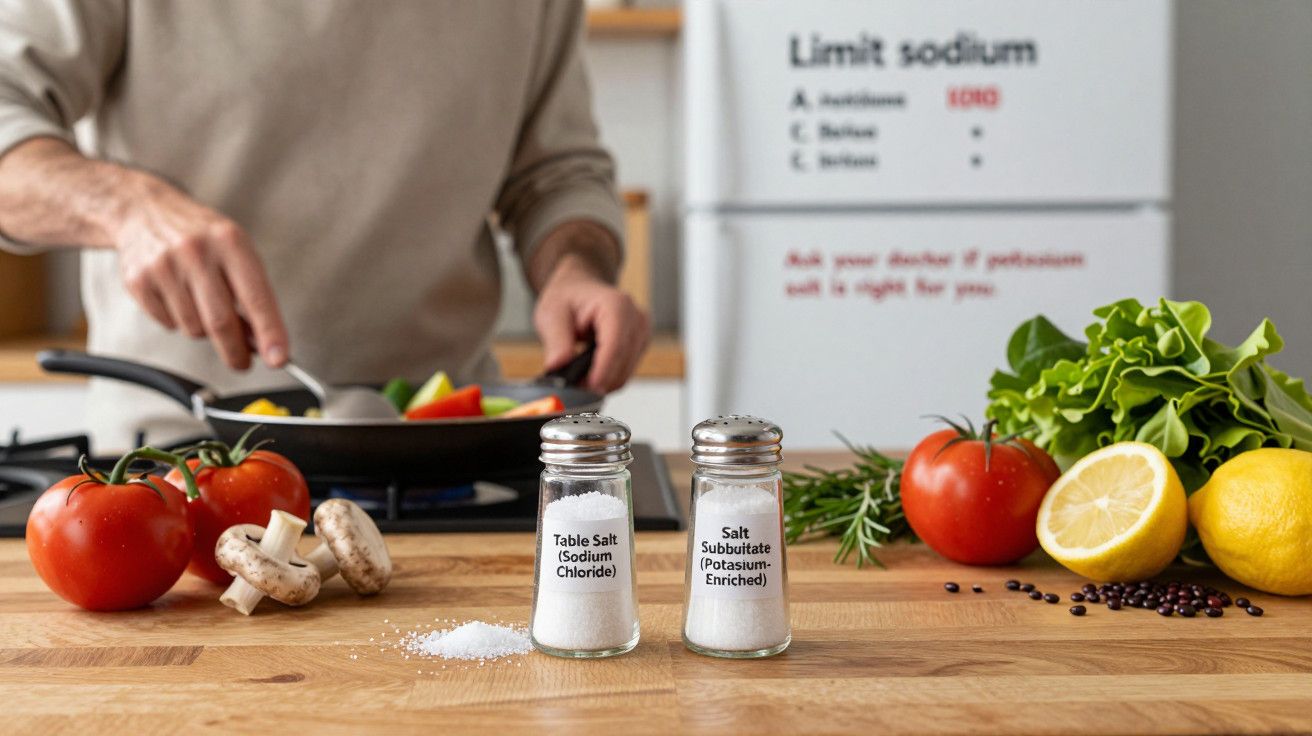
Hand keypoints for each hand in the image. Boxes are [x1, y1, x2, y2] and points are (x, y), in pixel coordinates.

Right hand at [113, 178, 288, 369]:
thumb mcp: (236, 251)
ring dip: (205, 332)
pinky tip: (178, 298)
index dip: (269, 333)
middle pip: (221, 322)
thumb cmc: (202, 237)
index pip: (256, 297)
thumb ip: (252, 294)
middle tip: (243, 362)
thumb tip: (263, 341)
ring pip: (194, 328)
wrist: (145, 212)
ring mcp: (164, 266)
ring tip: (203, 306)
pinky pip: (168, 324)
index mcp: (230, 242)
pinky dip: (179, 322)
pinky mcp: (138, 281)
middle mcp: (196, 252)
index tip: (279, 359)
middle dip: (236, 352)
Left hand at [533, 254, 649, 393]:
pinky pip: (624, 373)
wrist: (578, 290)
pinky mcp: (639, 348)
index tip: (585, 388)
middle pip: (622, 363)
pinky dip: (606, 379)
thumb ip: (556, 341)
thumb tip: (557, 367)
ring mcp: (641, 334)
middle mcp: (636, 319)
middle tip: (570, 386)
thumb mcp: (552, 314)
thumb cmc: (568, 298)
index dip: (602, 370)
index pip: (615, 345)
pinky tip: (589, 373)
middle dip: (597, 380)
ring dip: (601, 382)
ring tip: (576, 378)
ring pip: (625, 373)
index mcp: (617, 305)